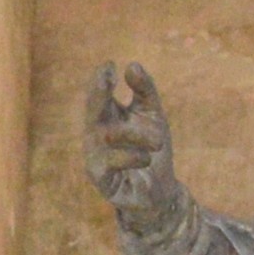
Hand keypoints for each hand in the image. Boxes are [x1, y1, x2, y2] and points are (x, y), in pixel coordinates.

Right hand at [85, 63, 182, 235]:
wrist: (161, 191)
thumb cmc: (153, 150)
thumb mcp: (154, 116)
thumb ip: (144, 91)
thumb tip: (132, 64)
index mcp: (107, 116)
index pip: (99, 93)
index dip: (101, 79)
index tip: (109, 65)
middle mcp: (96, 133)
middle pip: (92, 109)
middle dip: (98, 92)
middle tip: (107, 77)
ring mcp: (95, 155)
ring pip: (107, 135)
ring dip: (135, 134)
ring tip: (157, 141)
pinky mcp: (100, 178)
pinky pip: (110, 162)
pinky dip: (131, 157)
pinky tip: (146, 158)